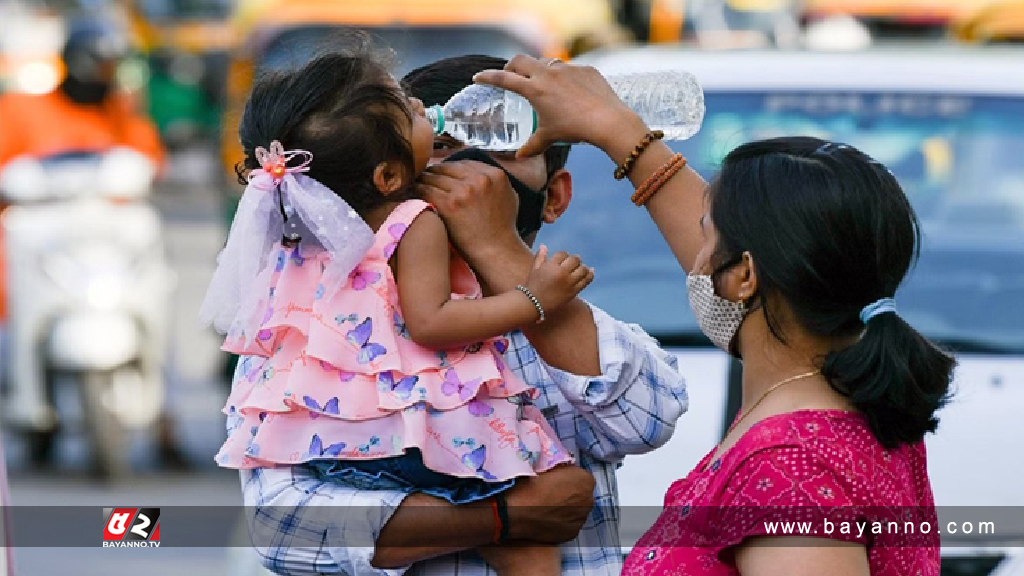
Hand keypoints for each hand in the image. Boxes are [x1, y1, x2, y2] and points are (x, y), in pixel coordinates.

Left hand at [416, 160, 523, 260]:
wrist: (496, 251)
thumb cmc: (503, 228)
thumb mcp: (509, 196)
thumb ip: (495, 181)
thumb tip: (482, 172)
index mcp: (494, 174)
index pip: (464, 163)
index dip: (449, 168)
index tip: (440, 173)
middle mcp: (479, 179)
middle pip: (447, 167)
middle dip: (434, 172)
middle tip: (423, 177)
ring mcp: (464, 191)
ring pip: (434, 177)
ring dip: (423, 180)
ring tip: (415, 183)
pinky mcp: (449, 204)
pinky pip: (426, 190)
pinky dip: (417, 191)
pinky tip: (412, 193)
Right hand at [473, 55, 647, 157]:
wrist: (608, 121)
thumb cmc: (575, 130)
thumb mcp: (549, 138)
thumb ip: (533, 145)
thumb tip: (520, 156)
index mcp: (534, 88)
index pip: (503, 78)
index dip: (488, 77)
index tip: (478, 77)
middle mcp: (548, 73)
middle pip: (521, 60)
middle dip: (512, 66)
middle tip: (510, 74)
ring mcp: (568, 69)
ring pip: (547, 63)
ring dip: (540, 71)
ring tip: (544, 85)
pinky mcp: (585, 69)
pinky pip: (570, 70)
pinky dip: (565, 78)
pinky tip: (572, 93)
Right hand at [504, 464, 595, 543]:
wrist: (518, 509)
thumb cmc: (531, 482)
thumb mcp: (549, 463)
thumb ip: (562, 467)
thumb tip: (562, 471)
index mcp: (585, 479)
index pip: (581, 477)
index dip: (568, 479)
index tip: (555, 481)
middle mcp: (589, 500)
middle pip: (581, 495)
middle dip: (570, 495)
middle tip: (551, 495)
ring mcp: (581, 519)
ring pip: (576, 512)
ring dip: (567, 510)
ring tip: (547, 509)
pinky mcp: (572, 534)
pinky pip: (568, 525)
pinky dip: (560, 523)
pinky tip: (547, 520)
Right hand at [524, 245, 594, 315]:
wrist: (534, 305)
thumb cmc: (533, 286)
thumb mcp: (534, 270)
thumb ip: (540, 257)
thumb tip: (544, 245)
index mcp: (551, 266)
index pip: (562, 254)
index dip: (563, 255)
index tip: (563, 259)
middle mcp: (562, 273)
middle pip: (574, 260)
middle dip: (574, 260)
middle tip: (573, 262)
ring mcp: (569, 282)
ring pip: (582, 269)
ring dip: (582, 266)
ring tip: (580, 268)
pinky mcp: (574, 291)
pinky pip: (586, 280)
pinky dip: (590, 274)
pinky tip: (591, 271)